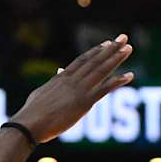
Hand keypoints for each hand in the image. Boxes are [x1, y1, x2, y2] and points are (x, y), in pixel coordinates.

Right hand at [10, 36, 134, 141]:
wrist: (30, 123)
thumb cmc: (32, 113)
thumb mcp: (42, 93)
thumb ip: (53, 81)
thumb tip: (59, 72)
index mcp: (62, 77)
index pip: (82, 60)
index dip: (96, 51)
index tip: (106, 43)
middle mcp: (72, 80)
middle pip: (95, 60)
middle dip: (111, 48)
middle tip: (123, 38)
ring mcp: (79, 90)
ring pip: (101, 70)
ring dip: (117, 58)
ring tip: (129, 48)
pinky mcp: (84, 102)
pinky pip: (105, 89)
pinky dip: (118, 81)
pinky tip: (130, 75)